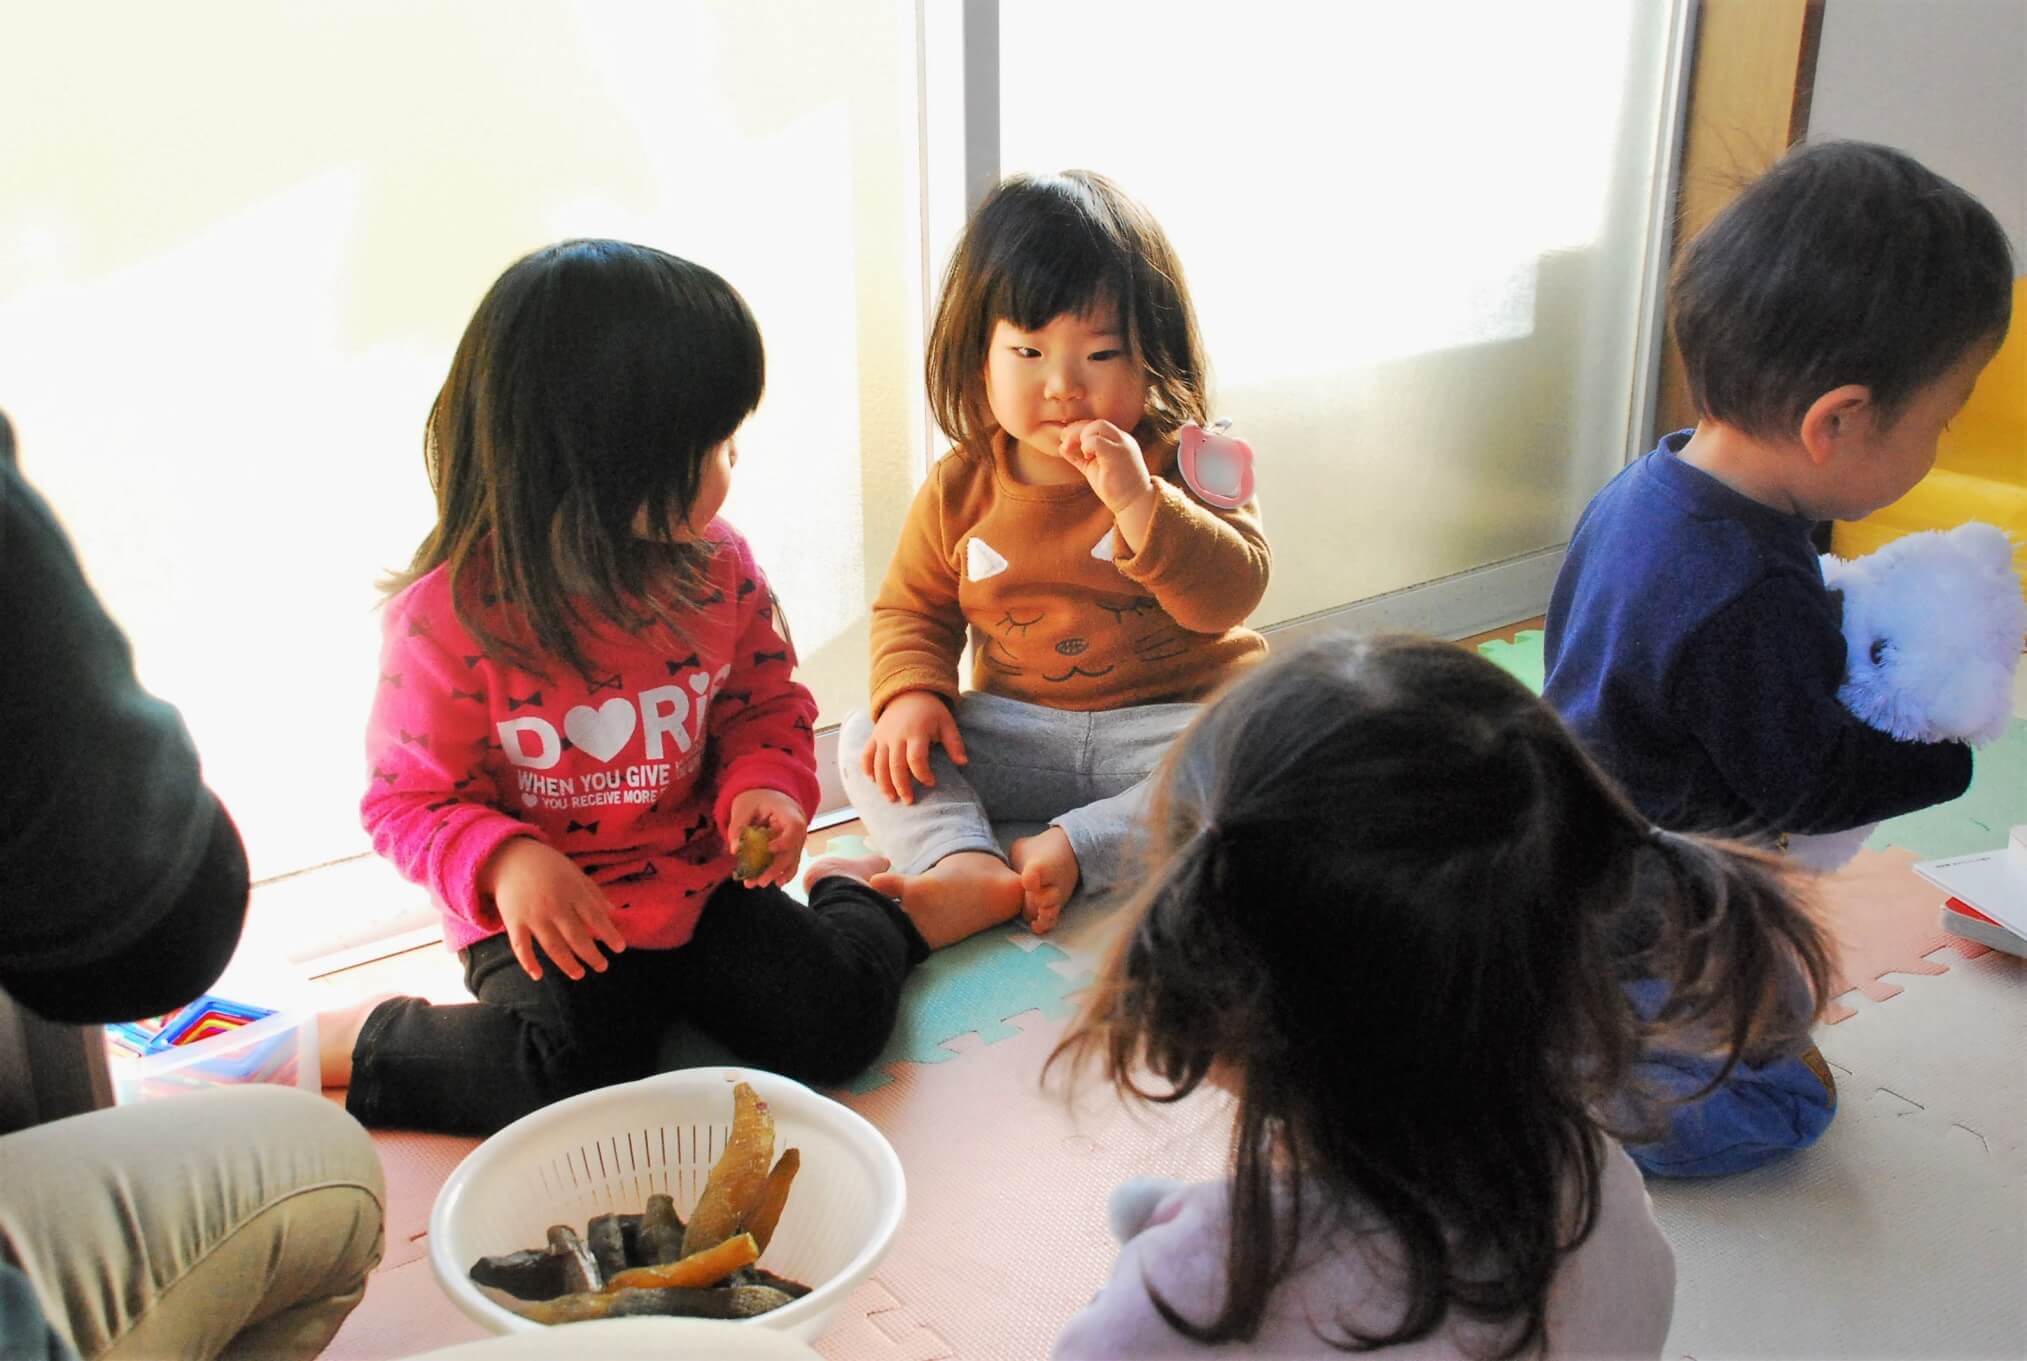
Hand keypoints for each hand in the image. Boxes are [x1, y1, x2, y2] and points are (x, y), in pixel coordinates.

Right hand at [478, 837, 626, 981]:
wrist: (509, 857)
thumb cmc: (547, 866)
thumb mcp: (574, 873)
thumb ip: (594, 893)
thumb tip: (614, 912)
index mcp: (572, 891)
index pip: (595, 917)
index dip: (609, 934)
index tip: (620, 948)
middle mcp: (554, 905)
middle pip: (577, 936)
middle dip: (591, 955)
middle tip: (602, 967)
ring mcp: (533, 915)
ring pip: (553, 947)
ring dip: (567, 964)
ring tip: (579, 974)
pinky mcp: (513, 922)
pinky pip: (521, 948)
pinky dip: (528, 963)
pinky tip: (538, 976)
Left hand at [722, 787, 808, 889]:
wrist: (767, 793)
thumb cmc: (755, 798)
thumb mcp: (743, 807)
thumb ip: (738, 826)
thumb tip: (735, 851)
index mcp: (788, 811)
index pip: (795, 827)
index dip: (785, 841)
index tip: (769, 849)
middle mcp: (798, 825)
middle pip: (793, 849)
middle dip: (777, 868)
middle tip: (760, 881)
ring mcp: (797, 837)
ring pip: (793, 859)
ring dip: (778, 874)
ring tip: (760, 884)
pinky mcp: (792, 845)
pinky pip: (792, 861)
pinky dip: (784, 872)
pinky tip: (775, 882)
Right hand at [860, 690, 965, 804]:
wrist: (907, 693)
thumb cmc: (930, 711)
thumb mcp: (946, 722)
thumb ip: (954, 743)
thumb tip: (963, 763)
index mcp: (916, 732)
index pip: (916, 759)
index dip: (923, 774)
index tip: (931, 783)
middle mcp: (896, 736)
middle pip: (895, 765)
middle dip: (901, 786)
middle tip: (909, 801)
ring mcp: (882, 737)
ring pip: (879, 764)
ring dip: (884, 783)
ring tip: (891, 798)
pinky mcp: (874, 737)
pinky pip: (866, 755)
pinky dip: (867, 768)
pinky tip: (872, 781)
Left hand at [1059, 419, 1155, 519]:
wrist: (1134, 503)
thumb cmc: (1114, 488)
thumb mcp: (1093, 468)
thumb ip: (1080, 457)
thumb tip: (1062, 447)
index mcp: (1118, 441)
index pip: (1097, 426)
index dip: (1079, 429)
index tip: (1066, 441)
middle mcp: (1122, 439)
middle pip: (1097, 423)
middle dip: (1077, 430)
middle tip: (1065, 443)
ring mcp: (1122, 445)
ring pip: (1098, 426)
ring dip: (1081, 437)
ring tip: (1080, 453)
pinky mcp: (1118, 455)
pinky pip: (1097, 440)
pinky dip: (1087, 446)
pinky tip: (1087, 456)